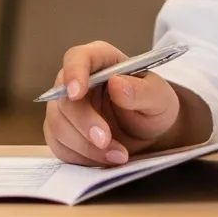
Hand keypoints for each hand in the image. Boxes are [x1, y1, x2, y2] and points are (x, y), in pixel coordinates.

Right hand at [43, 40, 207, 166]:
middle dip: (84, 122)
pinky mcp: (62, 134)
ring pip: (58, 125)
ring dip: (85, 145)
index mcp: (100, 60)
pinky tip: (105, 159)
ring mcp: (66, 108)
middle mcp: (78, 81)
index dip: (74, 73)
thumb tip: (116, 84)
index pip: (77, 58)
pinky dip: (82, 157)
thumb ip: (142, 90)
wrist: (149, 135)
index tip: (77, 93)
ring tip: (118, 155)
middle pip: (64, 98)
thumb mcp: (159, 98)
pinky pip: (60, 147)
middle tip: (105, 140)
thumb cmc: (153, 107)